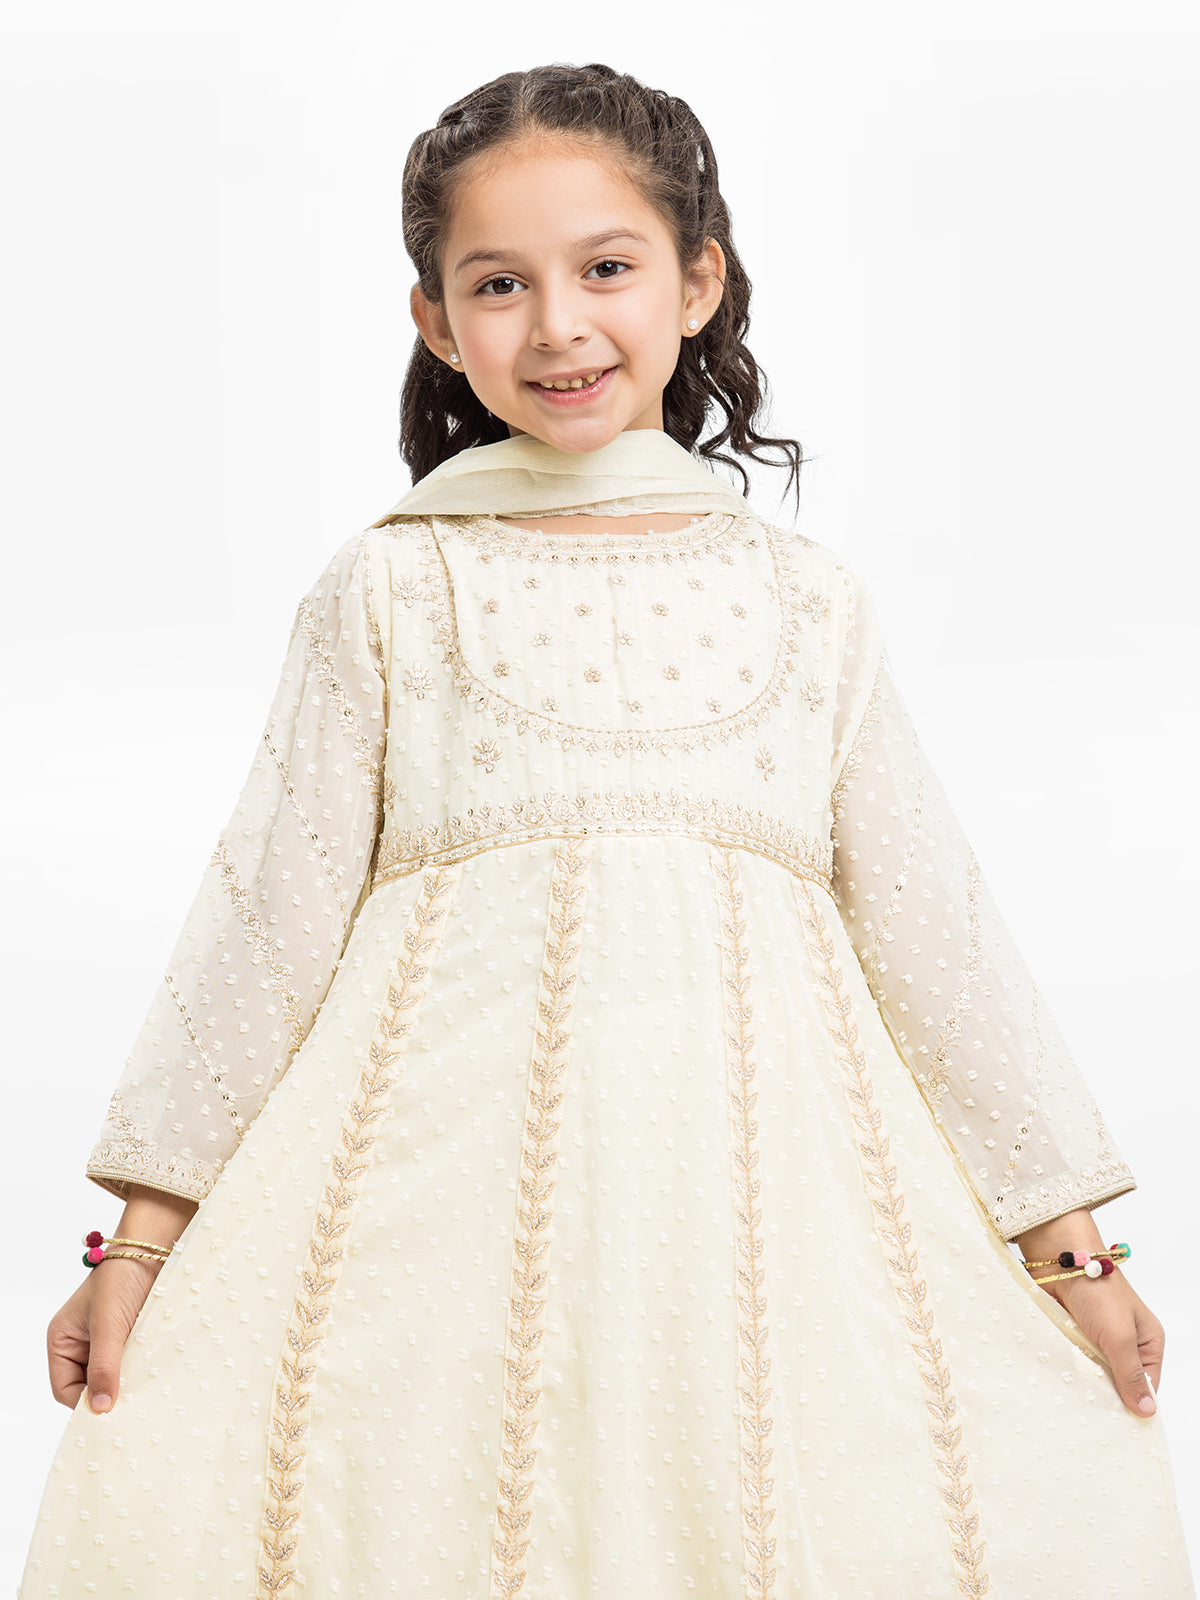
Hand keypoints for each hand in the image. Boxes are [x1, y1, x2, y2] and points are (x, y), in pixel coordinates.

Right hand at [47, 1256, 162, 1412]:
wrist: (154, 1250)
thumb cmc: (121, 1278)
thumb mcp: (108, 1326)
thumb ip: (103, 1368)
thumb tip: (99, 1409)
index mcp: (62, 1341)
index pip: (65, 1388)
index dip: (84, 1402)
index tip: (109, 1413)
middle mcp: (81, 1344)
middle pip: (89, 1386)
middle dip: (108, 1393)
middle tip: (131, 1405)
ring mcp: (106, 1342)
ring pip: (113, 1377)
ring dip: (127, 1381)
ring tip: (144, 1387)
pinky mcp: (130, 1338)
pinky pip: (131, 1364)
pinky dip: (140, 1370)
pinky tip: (152, 1373)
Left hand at [1041, 1268, 1163, 1417]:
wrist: (1060, 1260)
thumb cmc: (1098, 1290)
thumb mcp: (1120, 1337)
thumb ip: (1131, 1374)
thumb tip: (1148, 1412)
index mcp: (1147, 1341)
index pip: (1147, 1384)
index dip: (1135, 1403)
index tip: (1119, 1425)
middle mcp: (1125, 1341)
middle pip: (1120, 1381)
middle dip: (1108, 1394)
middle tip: (1094, 1418)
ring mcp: (1097, 1338)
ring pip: (1094, 1372)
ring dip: (1085, 1381)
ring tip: (1075, 1404)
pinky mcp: (1074, 1333)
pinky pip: (1074, 1360)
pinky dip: (1069, 1368)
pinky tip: (1060, 1384)